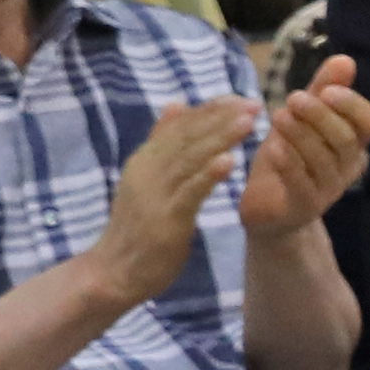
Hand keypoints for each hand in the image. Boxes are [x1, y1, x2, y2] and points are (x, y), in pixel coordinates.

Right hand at [90, 95, 261, 306]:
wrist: (114, 272)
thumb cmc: (138, 226)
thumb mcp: (148, 178)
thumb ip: (162, 144)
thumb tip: (176, 103)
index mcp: (146, 160)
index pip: (180, 127)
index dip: (210, 111)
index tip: (239, 97)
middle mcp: (147, 171)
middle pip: (187, 138)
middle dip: (222, 118)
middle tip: (254, 103)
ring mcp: (154, 194)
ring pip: (190, 159)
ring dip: (220, 138)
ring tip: (248, 122)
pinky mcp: (164, 218)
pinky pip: (189, 193)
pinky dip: (208, 175)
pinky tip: (229, 161)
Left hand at [237, 58, 369, 239]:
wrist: (268, 210)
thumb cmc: (288, 159)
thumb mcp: (301, 120)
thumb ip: (322, 90)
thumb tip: (345, 59)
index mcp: (352, 144)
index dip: (353, 105)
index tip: (327, 89)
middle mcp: (347, 168)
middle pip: (346, 139)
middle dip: (321, 116)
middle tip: (294, 97)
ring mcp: (328, 190)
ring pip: (323, 160)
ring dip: (302, 134)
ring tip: (278, 116)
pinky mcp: (303, 207)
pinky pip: (302, 185)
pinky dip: (289, 164)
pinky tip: (274, 148)